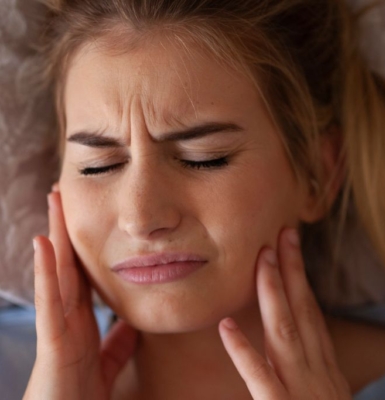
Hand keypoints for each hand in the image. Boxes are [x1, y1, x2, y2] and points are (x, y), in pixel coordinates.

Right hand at [24, 190, 136, 399]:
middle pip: (68, 265)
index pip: (83, 275)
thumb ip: (117, 344)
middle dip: (67, 229)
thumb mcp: (105, 365)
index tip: (90, 218)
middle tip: (65, 192)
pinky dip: (46, 273)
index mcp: (80, 322)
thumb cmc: (78, 399)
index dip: (85, 246)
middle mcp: (66, 318)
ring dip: (55, 236)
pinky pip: (49, 303)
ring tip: (54, 200)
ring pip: (56, 273)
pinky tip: (44, 244)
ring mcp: (56, 327)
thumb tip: (132, 323)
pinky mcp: (52, 343)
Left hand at [218, 228, 351, 398]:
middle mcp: (317, 373)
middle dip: (293, 269)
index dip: (301, 280)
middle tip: (284, 233)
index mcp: (326, 370)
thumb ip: (313, 377)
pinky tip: (226, 326)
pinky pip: (260, 376)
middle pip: (303, 311)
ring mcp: (302, 390)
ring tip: (264, 258)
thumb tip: (298, 356)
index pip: (312, 316)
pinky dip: (243, 350)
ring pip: (284, 332)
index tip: (293, 249)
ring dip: (273, 291)